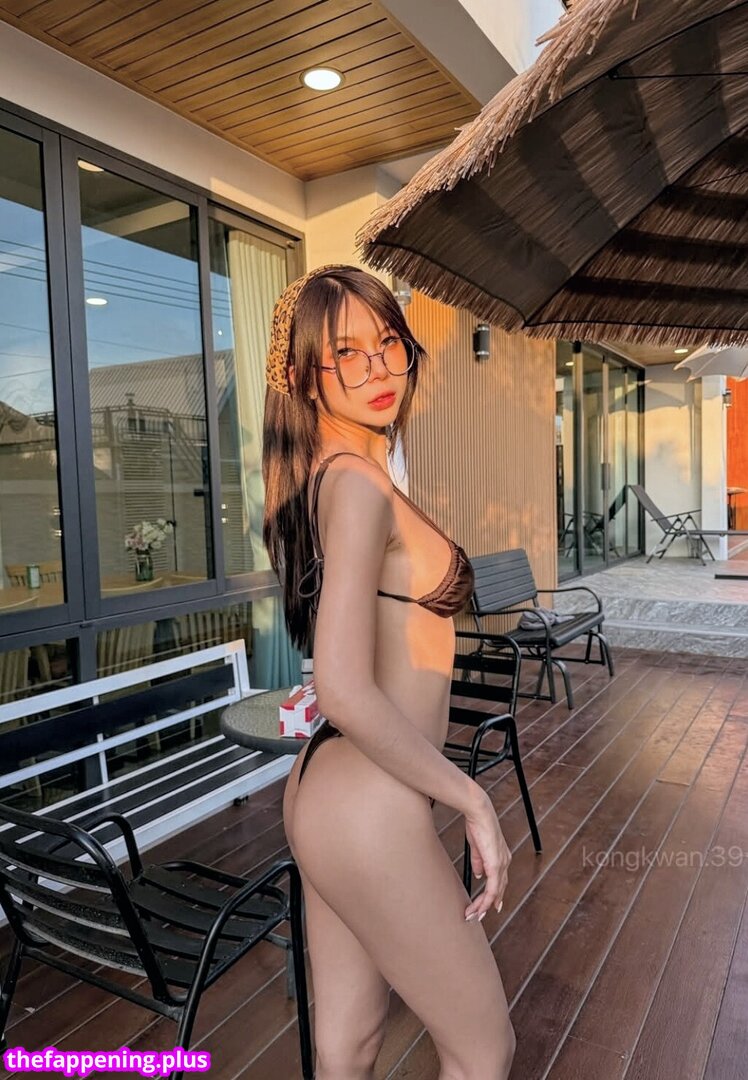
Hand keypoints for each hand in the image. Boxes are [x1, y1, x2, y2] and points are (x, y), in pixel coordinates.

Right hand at [462, 788, 510, 921]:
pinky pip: (492, 889)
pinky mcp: (495, 865)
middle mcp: (505, 862)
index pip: (500, 881)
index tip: (487, 906)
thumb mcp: (478, 847)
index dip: (495, 895)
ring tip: (473, 914)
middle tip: (478, 916)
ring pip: (495, 892)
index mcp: (502, 857)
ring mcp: (501, 864)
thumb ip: (479, 862)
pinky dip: (486, 900)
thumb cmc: (478, 825)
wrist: (479, 813)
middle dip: (489, 904)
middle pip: (499, 890)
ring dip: (483, 906)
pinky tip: (479, 907)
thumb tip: (479, 875)